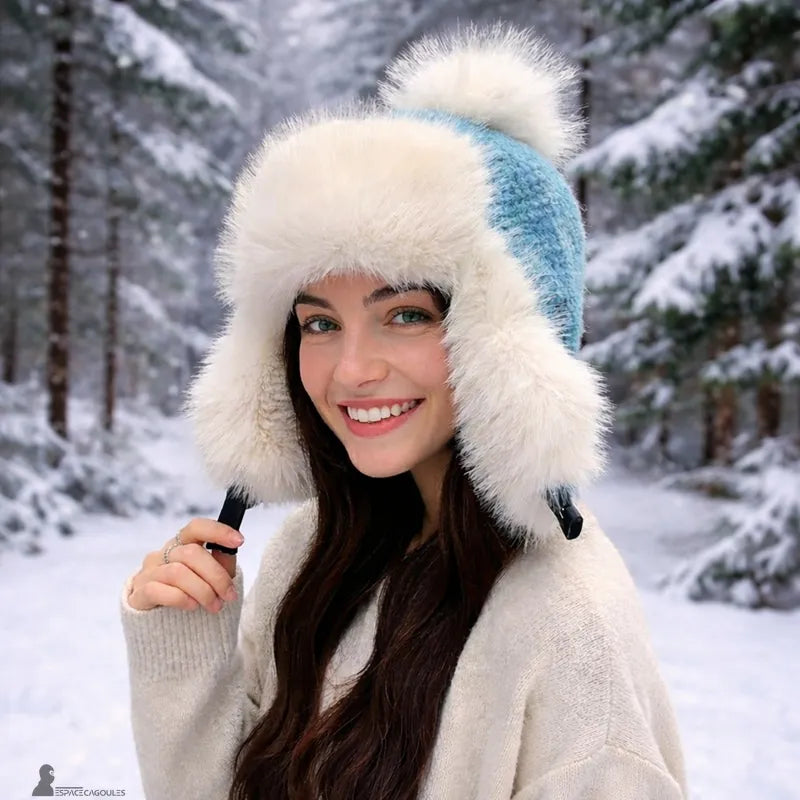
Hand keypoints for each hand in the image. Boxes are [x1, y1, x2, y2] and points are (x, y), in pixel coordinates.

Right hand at [127, 518, 242, 611]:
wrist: (166, 629)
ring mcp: (148, 573)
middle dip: (216, 575)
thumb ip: (221, 564)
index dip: (218, 531)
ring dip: (202, 591)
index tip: (239, 541)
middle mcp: (163, 554)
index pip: (196, 528)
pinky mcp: (138, 594)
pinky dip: (180, 598)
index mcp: (182, 544)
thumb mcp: (213, 579)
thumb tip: (230, 550)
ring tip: (215, 606)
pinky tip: (192, 606)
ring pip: (177, 573)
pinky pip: (158, 590)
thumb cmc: (193, 596)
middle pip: (191, 553)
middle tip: (229, 595)